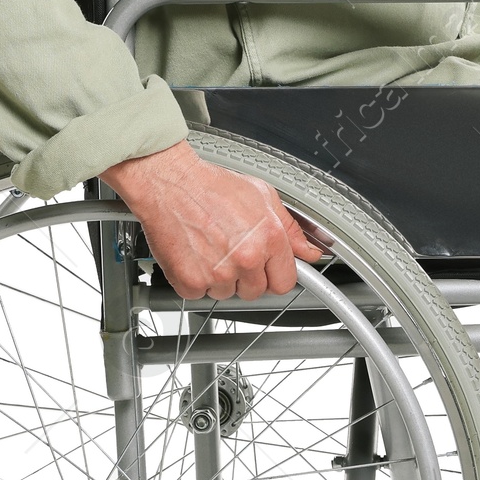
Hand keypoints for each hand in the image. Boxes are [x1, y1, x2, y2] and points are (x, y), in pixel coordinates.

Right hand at [101, 140, 326, 300]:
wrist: (169, 183)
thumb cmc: (211, 186)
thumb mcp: (262, 196)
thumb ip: (290, 228)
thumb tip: (310, 252)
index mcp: (268, 239)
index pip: (285, 282)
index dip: (274, 274)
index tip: (265, 268)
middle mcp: (246, 259)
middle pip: (256, 291)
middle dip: (246, 276)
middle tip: (231, 250)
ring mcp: (218, 273)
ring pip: (227, 294)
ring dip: (220, 279)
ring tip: (210, 247)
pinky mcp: (191, 281)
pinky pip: (199, 295)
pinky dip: (195, 280)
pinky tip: (194, 255)